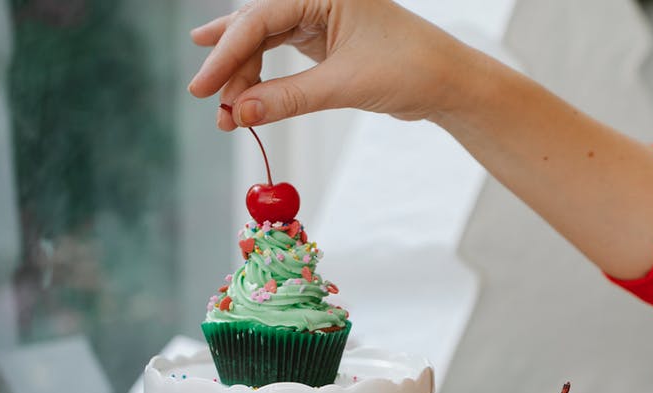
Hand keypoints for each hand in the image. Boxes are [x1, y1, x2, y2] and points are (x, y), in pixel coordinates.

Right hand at [188, 0, 472, 128]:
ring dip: (244, 76)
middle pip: (255, 27)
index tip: (202, 87)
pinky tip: (236, 88)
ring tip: (224, 110)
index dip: (227, 54)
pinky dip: (261, 78)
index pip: (260, 18)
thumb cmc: (411, 69)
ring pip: (264, 42)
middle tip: (209, 102)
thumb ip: (289, 98)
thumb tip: (239, 114)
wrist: (449, 83)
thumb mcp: (345, 84)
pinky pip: (280, 54)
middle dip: (231, 67)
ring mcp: (319, 17)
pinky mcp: (324, 41)